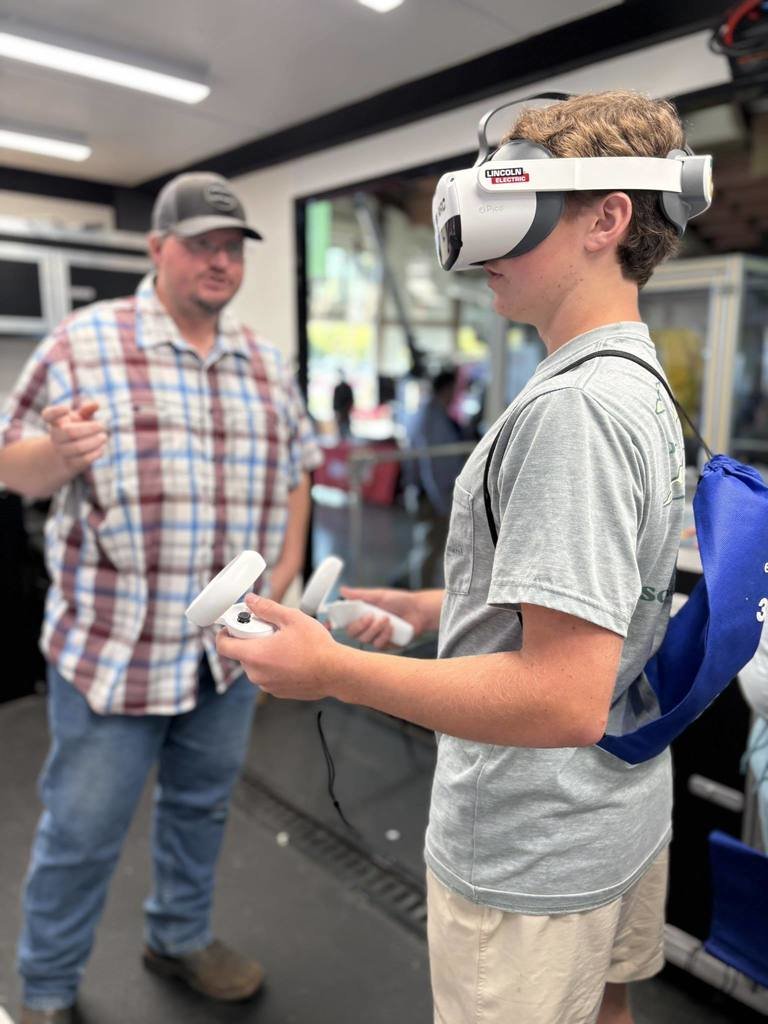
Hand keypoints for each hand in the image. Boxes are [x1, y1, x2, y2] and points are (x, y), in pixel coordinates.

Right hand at [42, 401, 106, 475]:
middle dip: (89, 428)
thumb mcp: (79, 419)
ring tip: (104, 437)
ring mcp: (62, 451)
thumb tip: (96, 404)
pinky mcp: (71, 464)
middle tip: (102, 425)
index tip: (67, 408)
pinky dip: (95, 453)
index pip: (48, 415)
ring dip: (94, 441)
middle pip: (69, 432)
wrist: (64, 456)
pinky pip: (83, 460)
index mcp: (56, 423)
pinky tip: (101, 448)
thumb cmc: (75, 430)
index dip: (55, 412)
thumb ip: (86, 410)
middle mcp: (56, 437)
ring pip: (78, 447)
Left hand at [216, 593, 340, 699]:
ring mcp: (267, 685)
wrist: (336, 673)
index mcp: (255, 655)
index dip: (225, 633)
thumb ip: (267, 608)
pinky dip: (274, 665)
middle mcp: (257, 674)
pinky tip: (292, 657)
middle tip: (270, 629)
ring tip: (285, 644)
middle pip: (241, 653)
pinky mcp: (278, 691)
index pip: (223, 646)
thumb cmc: (316, 646)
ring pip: (255, 664)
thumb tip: (250, 601)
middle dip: (251, 639)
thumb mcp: (291, 618)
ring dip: (263, 653)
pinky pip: (268, 675)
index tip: (235, 624)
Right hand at [337, 586, 426, 649]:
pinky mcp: (386, 645)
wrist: (419, 610)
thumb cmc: (399, 601)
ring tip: (387, 618)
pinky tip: (392, 627)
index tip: (329, 624)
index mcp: (361, 615)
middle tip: (371, 615)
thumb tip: (342, 590)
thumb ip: (360, 595)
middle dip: (361, 625)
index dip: (333, 624)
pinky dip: (385, 634)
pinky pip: (378, 645)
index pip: (343, 622)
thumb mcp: (379, 595)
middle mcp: (366, 627)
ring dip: (375, 628)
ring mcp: (375, 637)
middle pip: (352, 633)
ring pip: (365, 639)